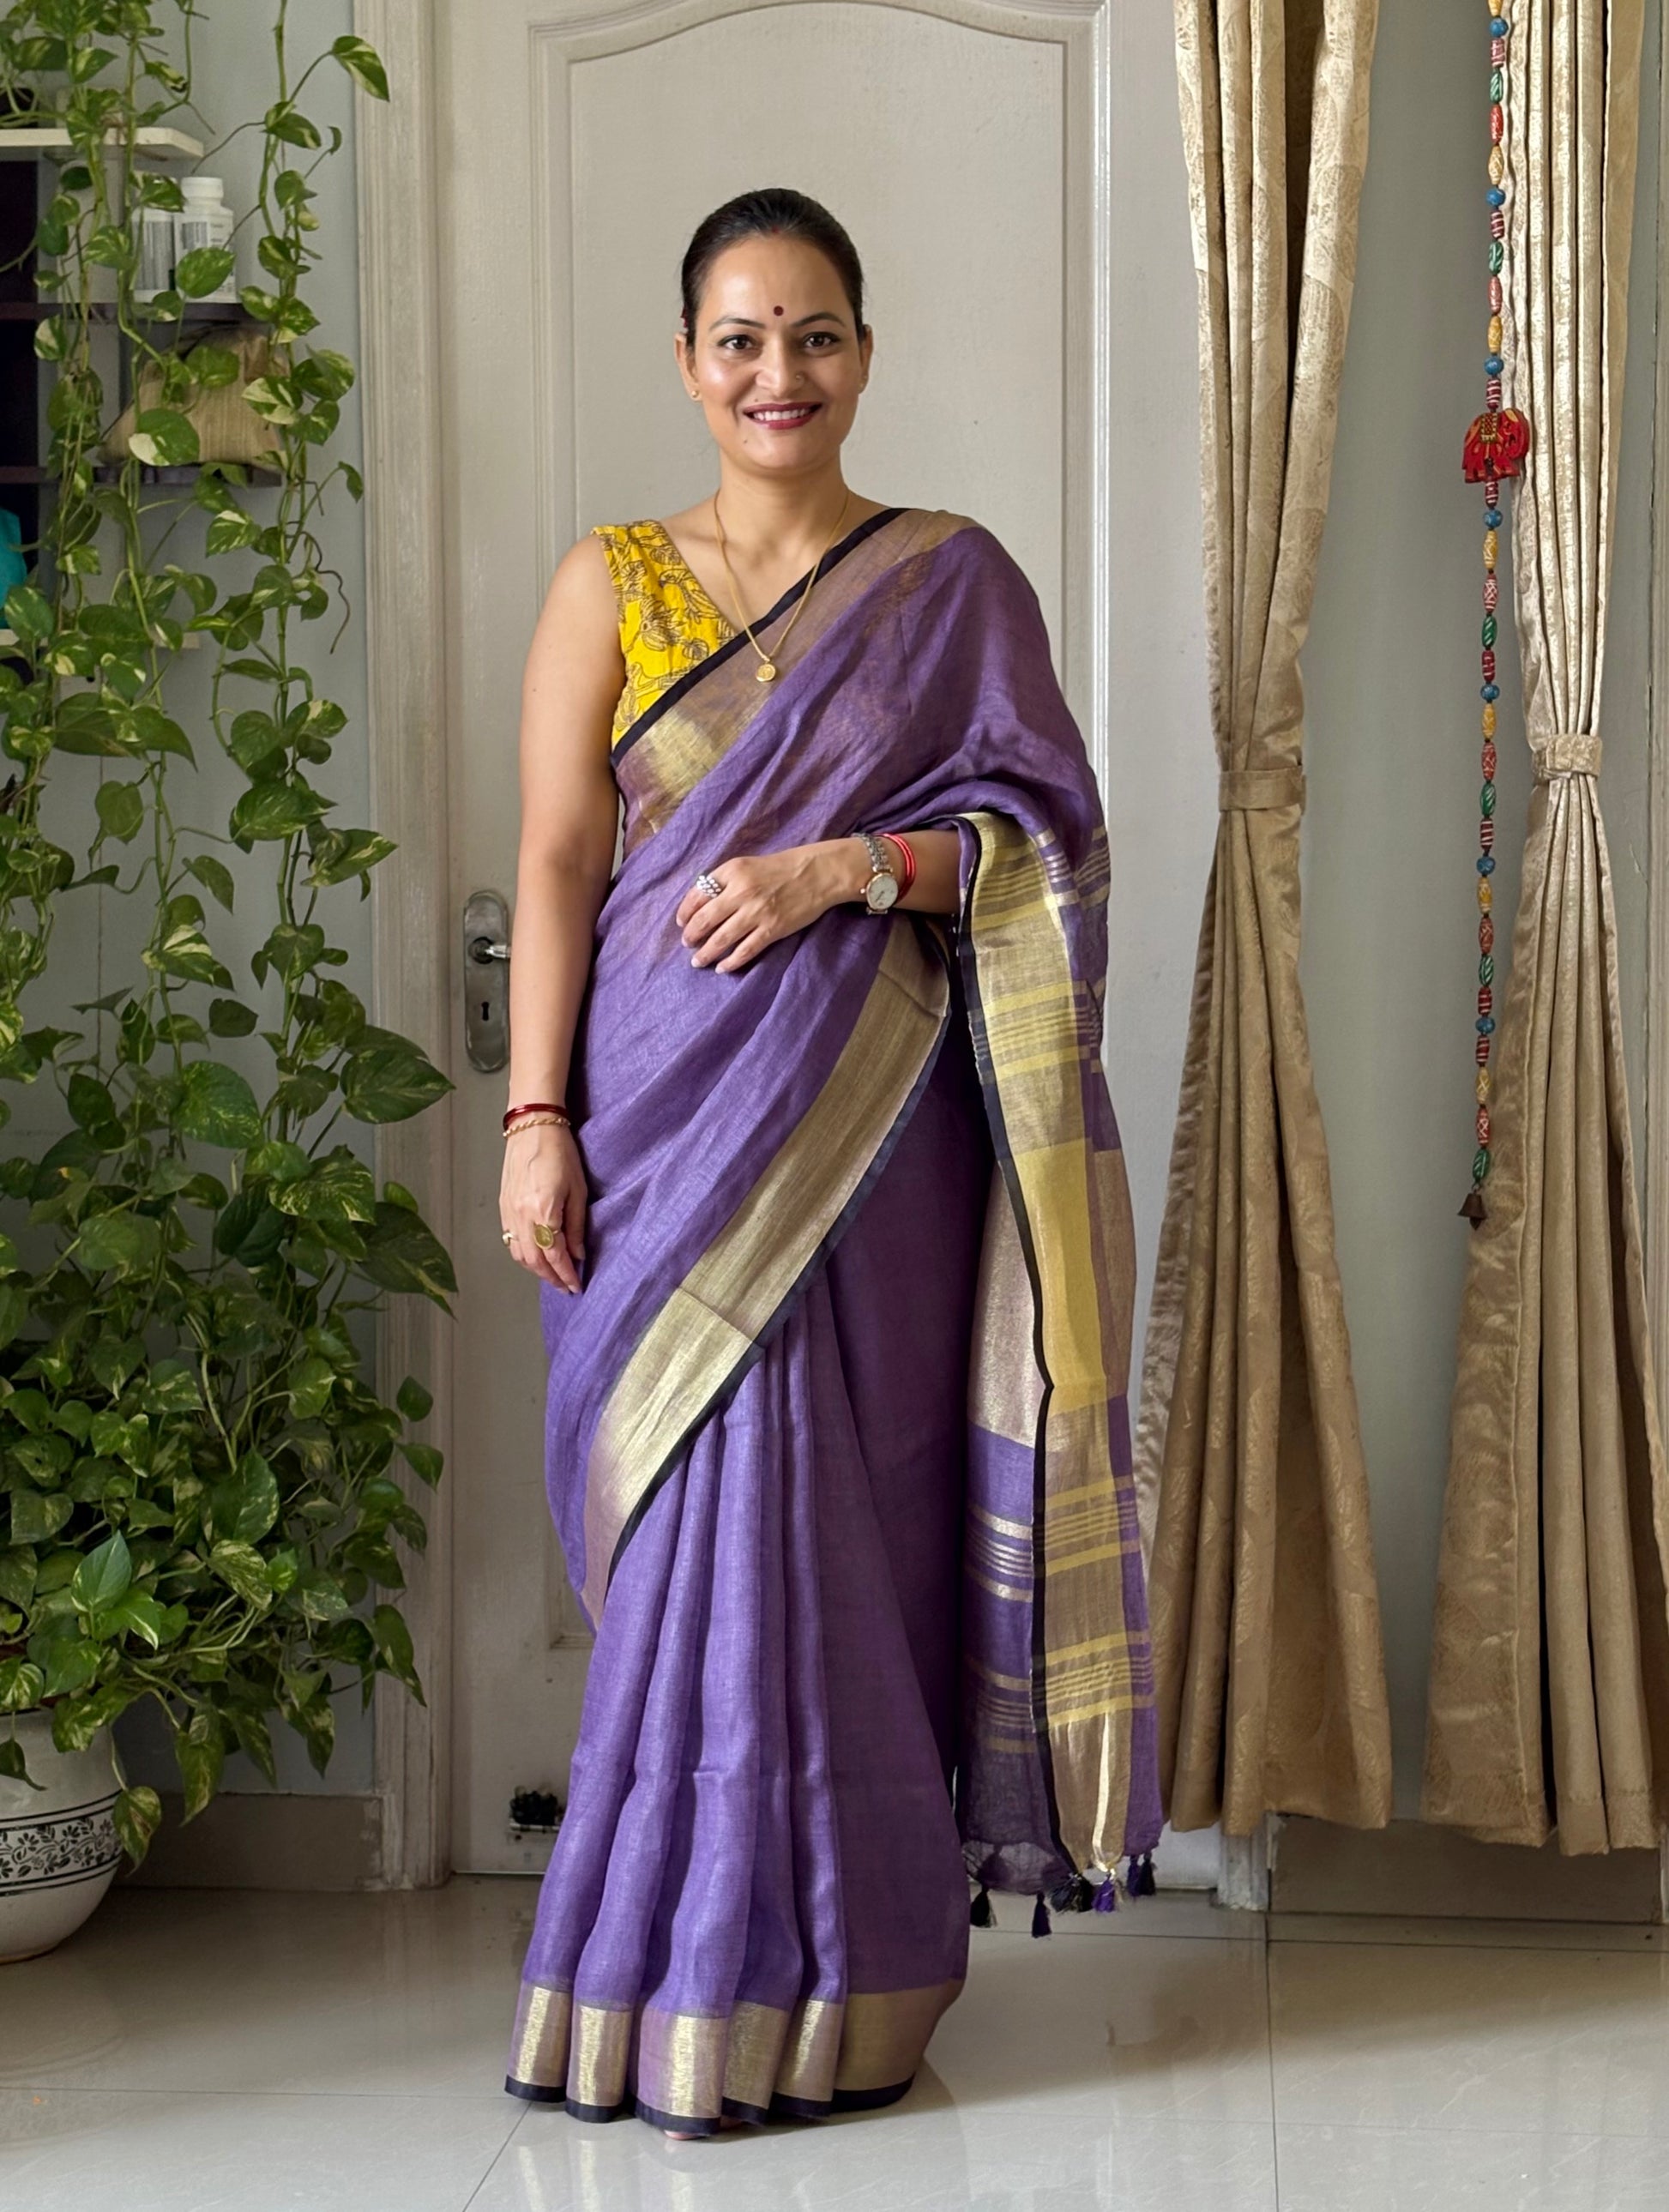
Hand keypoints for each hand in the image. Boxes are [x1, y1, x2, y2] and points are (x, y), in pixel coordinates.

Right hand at [500, 1123, 586, 1291]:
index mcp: (543, 1212)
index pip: (555, 1256)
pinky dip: (523, 1254)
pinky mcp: (502, 1206)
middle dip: (551, 1277)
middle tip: (565, 1286)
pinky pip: (510, 1240)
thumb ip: (577, 1225)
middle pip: (534, 1261)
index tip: (576, 1286)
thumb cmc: (560, 1152)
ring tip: (552, 1274)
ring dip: (535, 1269)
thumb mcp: (578, 1189)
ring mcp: (508, 1212)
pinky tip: (535, 1255)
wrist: (532, 1126)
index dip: (566, 1274)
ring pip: (519, 1254)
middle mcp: (521, 1217)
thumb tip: (578, 1254)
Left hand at [675, 841, 864, 972]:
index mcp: (732, 871)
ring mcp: (756, 912)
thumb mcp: (747, 865)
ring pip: (721, 938)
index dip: (685, 912)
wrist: (817, 873)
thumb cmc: (781, 868)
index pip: (697, 894)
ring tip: (698, 961)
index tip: (681, 923)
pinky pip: (745, 950)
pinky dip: (731, 962)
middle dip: (691, 936)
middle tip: (686, 944)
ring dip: (706, 953)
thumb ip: (725, 881)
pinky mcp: (772, 929)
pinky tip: (723, 967)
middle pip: (705, 919)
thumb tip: (701, 904)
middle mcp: (740, 891)